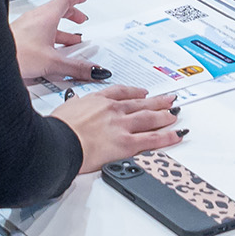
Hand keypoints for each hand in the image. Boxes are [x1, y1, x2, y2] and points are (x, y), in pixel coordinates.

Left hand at [13, 0, 106, 80]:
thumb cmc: (17, 54)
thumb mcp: (53, 62)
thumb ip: (76, 67)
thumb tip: (93, 70)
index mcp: (46, 16)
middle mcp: (35, 18)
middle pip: (57, 10)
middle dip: (72, 14)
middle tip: (81, 19)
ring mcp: (26, 26)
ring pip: (48, 22)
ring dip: (62, 29)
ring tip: (71, 41)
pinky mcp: (20, 36)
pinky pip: (40, 31)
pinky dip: (51, 36)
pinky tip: (52, 51)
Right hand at [51, 86, 181, 172]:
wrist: (58, 142)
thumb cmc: (58, 128)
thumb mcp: (65, 109)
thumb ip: (74, 106)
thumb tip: (72, 106)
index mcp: (97, 100)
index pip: (121, 92)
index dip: (134, 92)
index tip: (142, 92)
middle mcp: (113, 110)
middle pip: (140, 103)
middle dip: (156, 101)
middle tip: (168, 99)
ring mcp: (122, 125)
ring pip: (149, 118)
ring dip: (164, 115)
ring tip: (174, 114)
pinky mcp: (126, 143)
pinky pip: (152, 139)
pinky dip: (167, 136)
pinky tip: (176, 134)